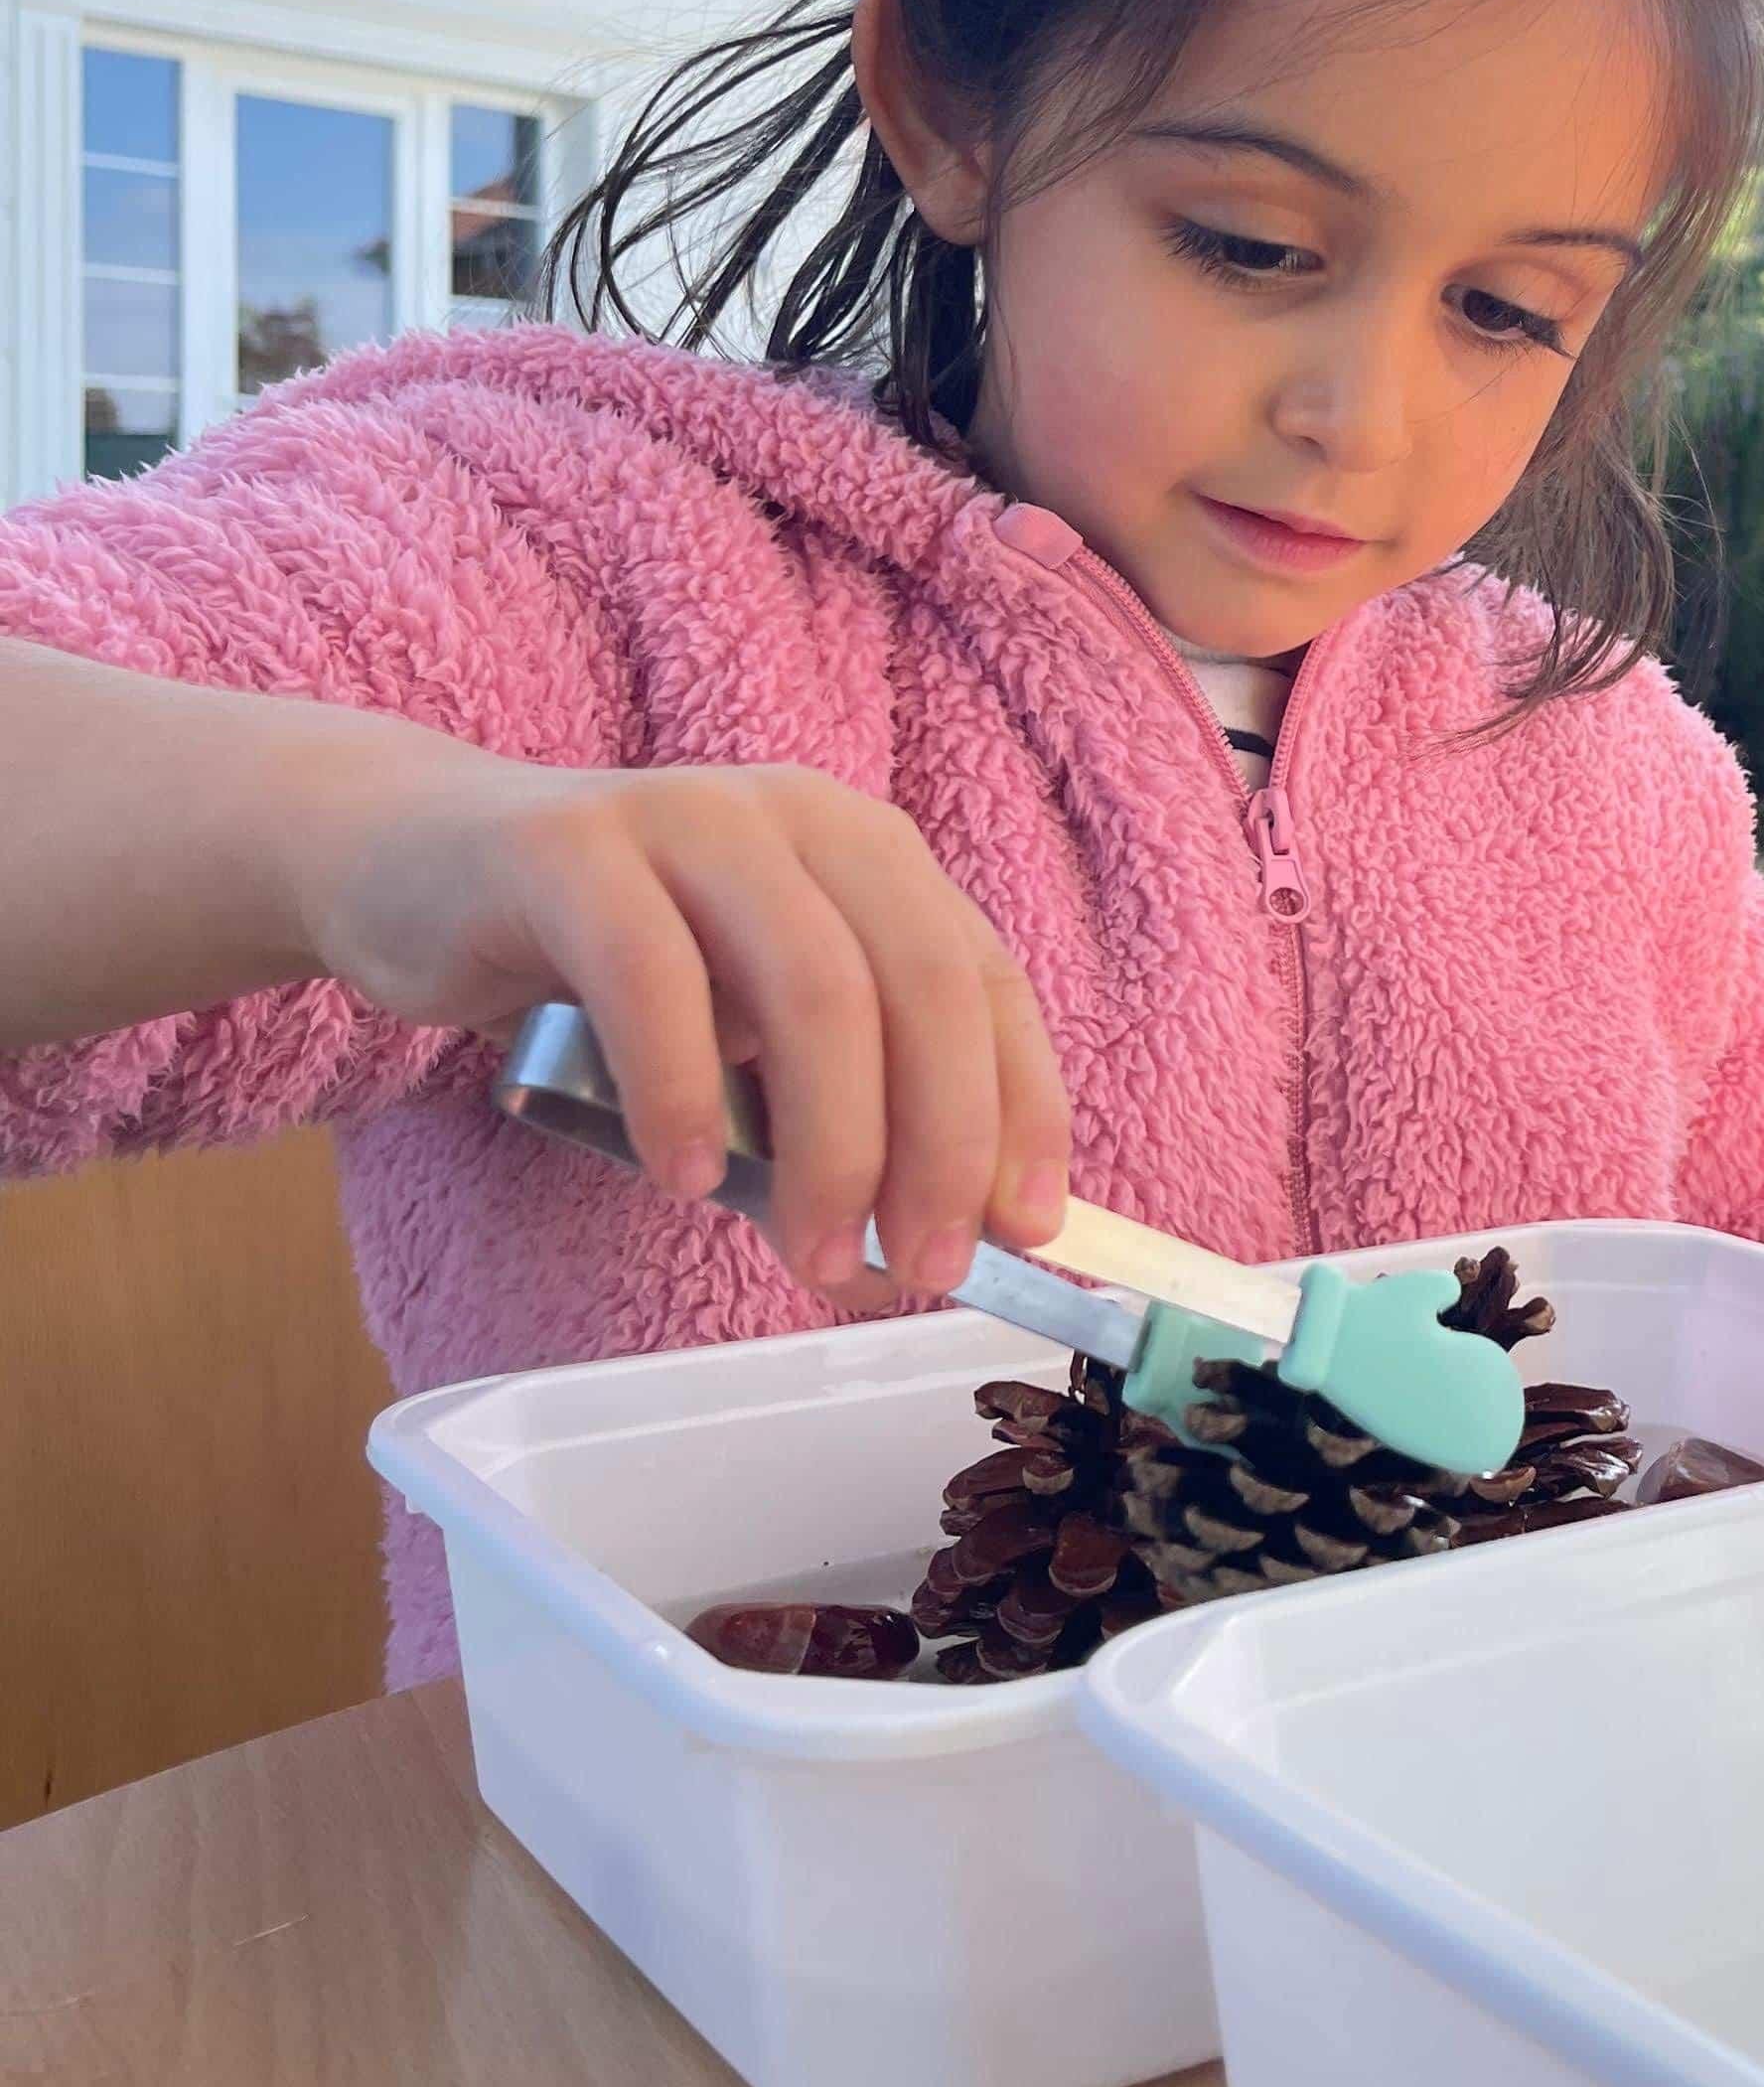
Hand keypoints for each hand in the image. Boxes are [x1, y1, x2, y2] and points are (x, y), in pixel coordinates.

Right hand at [287, 751, 1067, 1305]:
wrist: (413, 864)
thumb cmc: (604, 967)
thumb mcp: (743, 1035)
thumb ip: (829, 1113)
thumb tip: (917, 1251)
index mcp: (868, 853)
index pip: (984, 980)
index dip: (1021, 1108)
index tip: (1029, 1234)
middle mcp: (800, 817)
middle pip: (920, 983)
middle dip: (940, 1144)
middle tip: (923, 1269)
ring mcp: (689, 817)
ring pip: (811, 985)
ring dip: (832, 1144)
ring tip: (819, 1254)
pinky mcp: (570, 850)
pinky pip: (653, 977)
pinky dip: (686, 1093)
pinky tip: (688, 1178)